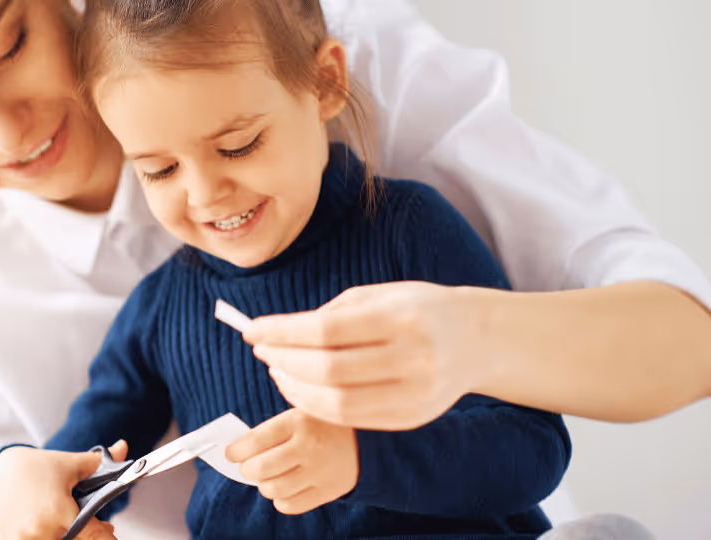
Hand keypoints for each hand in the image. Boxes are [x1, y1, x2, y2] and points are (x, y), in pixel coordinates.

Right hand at [0, 440, 128, 539]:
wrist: (0, 473)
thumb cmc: (38, 467)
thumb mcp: (71, 464)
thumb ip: (102, 463)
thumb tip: (124, 447)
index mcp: (58, 510)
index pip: (94, 536)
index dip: (106, 538)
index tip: (110, 533)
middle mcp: (39, 530)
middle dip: (88, 537)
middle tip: (98, 528)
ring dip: (67, 537)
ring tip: (71, 525)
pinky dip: (47, 537)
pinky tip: (53, 530)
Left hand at [226, 408, 357, 514]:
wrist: (369, 437)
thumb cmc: (322, 425)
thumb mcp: (299, 413)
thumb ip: (271, 430)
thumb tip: (235, 451)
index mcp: (299, 421)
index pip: (255, 441)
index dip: (235, 451)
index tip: (231, 454)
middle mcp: (309, 446)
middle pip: (260, 469)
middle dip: (247, 470)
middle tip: (249, 467)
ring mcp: (320, 471)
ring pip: (273, 490)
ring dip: (264, 486)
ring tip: (269, 477)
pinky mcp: (329, 490)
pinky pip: (290, 506)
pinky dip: (281, 500)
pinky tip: (286, 487)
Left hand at [244, 282, 494, 429]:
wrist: (475, 338)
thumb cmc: (415, 310)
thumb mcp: (379, 295)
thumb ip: (331, 314)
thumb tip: (276, 333)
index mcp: (401, 316)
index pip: (325, 331)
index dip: (282, 332)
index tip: (252, 330)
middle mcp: (412, 356)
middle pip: (328, 370)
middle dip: (284, 361)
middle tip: (262, 350)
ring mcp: (415, 392)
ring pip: (337, 404)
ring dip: (296, 390)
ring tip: (277, 371)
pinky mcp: (412, 417)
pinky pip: (352, 420)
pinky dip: (318, 407)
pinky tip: (301, 390)